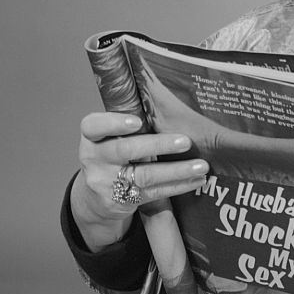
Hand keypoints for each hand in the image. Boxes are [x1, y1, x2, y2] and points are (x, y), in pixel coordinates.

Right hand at [71, 112, 207, 251]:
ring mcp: (104, 182)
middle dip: (158, 145)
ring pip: (144, 175)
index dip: (114, 123)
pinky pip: (152, 192)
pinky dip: (177, 185)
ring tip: (201, 165)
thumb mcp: (114, 136)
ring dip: (177, 170)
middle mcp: (94, 159)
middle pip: (125, 149)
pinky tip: (196, 179)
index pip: (93, 126)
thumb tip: (163, 92)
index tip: (137, 122)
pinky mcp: (118, 201)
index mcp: (92, 137)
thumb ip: (132, 119)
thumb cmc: (115, 155)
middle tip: (186, 142)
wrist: (97, 198)